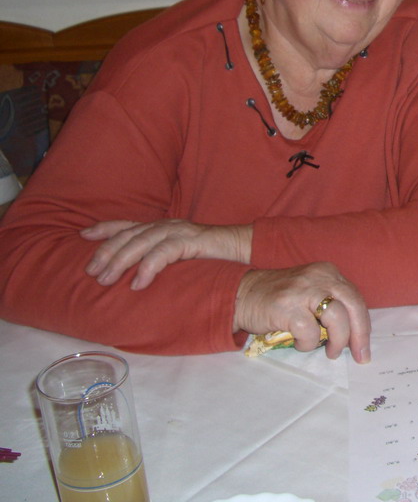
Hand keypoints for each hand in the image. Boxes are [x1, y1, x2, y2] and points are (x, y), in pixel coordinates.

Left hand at [82, 219, 252, 289]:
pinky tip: (138, 283)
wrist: (245, 249)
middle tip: (91, 271)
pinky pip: (165, 252)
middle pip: (129, 234)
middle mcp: (168, 225)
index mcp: (164, 227)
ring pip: (142, 241)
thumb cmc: (213, 257)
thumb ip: (162, 259)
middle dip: (107, 252)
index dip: (105, 228)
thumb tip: (137, 277)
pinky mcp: (192, 241)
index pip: (129, 224)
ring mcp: (180, 231)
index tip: (83, 235)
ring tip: (107, 279)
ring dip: (121, 260)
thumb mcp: (181, 256)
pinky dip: (148, 267)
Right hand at [234, 262, 370, 362]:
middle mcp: (320, 277)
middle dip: (359, 335)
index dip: (363, 325)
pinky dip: (308, 344)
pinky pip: (310, 332)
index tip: (364, 347)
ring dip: (338, 341)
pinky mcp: (287, 307)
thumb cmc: (279, 299)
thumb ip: (331, 304)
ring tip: (330, 352)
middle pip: (353, 306)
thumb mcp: (310, 291)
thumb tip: (354, 334)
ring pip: (337, 318)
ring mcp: (303, 291)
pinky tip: (299, 343)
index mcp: (328, 273)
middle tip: (359, 356)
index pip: (356, 299)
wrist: (242, 294)